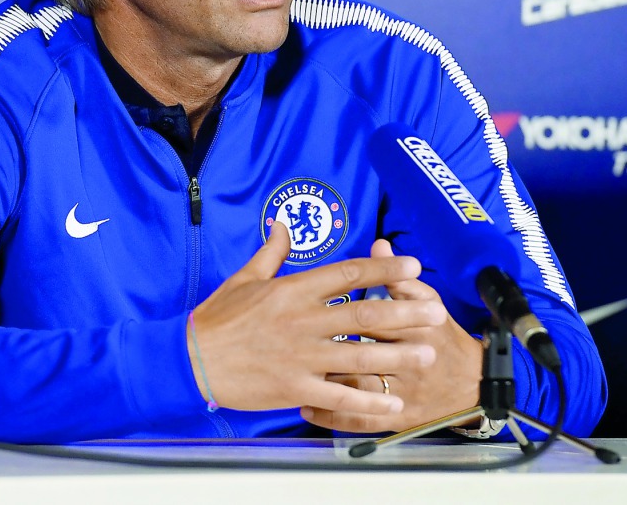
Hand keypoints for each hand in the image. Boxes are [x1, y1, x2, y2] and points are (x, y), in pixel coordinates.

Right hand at [187, 223, 442, 417]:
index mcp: (293, 290)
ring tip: (426, 354)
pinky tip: (391, 403)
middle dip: (404, 313)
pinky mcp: (294, 386)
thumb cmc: (217, 318)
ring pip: (358, 355)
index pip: (348, 275)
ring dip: (396, 356)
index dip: (384, 271)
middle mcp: (303, 320)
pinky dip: (367, 401)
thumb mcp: (245, 277)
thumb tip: (282, 223)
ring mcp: (301, 355)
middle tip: (435, 313)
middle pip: (363, 315)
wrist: (191, 358)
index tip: (413, 265)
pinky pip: (339, 396)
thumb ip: (271, 252)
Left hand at [300, 238, 482, 432]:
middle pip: (360, 352)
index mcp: (415, 327)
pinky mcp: (398, 419)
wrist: (476, 382)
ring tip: (290, 374)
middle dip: (322, 348)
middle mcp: (409, 361)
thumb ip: (399, 275)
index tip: (306, 305)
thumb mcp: (428, 299)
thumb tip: (378, 244)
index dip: (336, 310)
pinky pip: (359, 420)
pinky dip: (330, 416)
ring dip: (321, 383)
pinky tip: (306, 407)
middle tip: (291, 340)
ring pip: (355, 388)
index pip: (371, 315)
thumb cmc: (443, 334)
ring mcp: (402, 393)